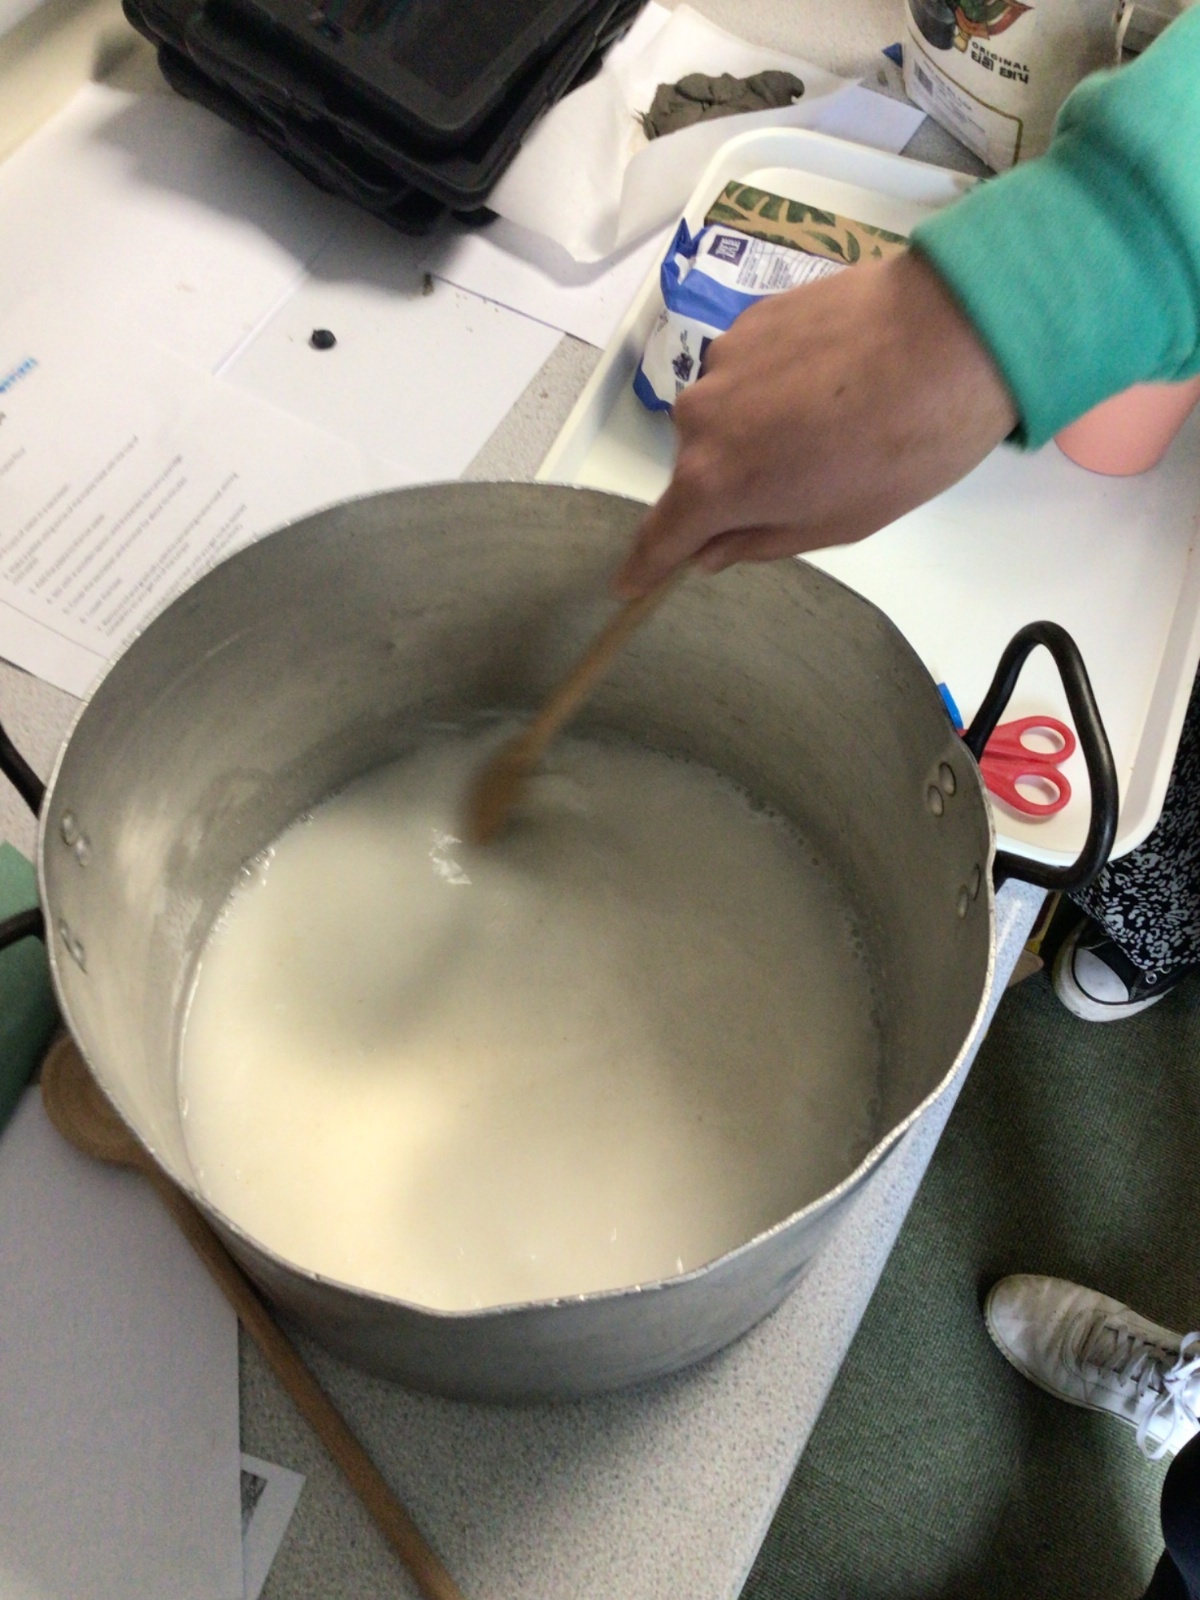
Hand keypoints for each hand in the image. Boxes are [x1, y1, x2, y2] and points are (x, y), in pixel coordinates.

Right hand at [614, 249, 1016, 595]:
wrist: (955, 333)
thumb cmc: (903, 448)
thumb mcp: (836, 523)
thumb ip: (759, 541)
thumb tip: (710, 550)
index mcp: (714, 483)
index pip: (659, 536)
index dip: (644, 566)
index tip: (628, 585)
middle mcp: (699, 419)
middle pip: (697, 469)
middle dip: (733, 483)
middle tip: (802, 482)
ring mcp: (722, 360)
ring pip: (723, 415)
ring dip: (756, 428)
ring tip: (828, 422)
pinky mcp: (751, 317)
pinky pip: (747, 370)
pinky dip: (774, 384)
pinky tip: (831, 379)